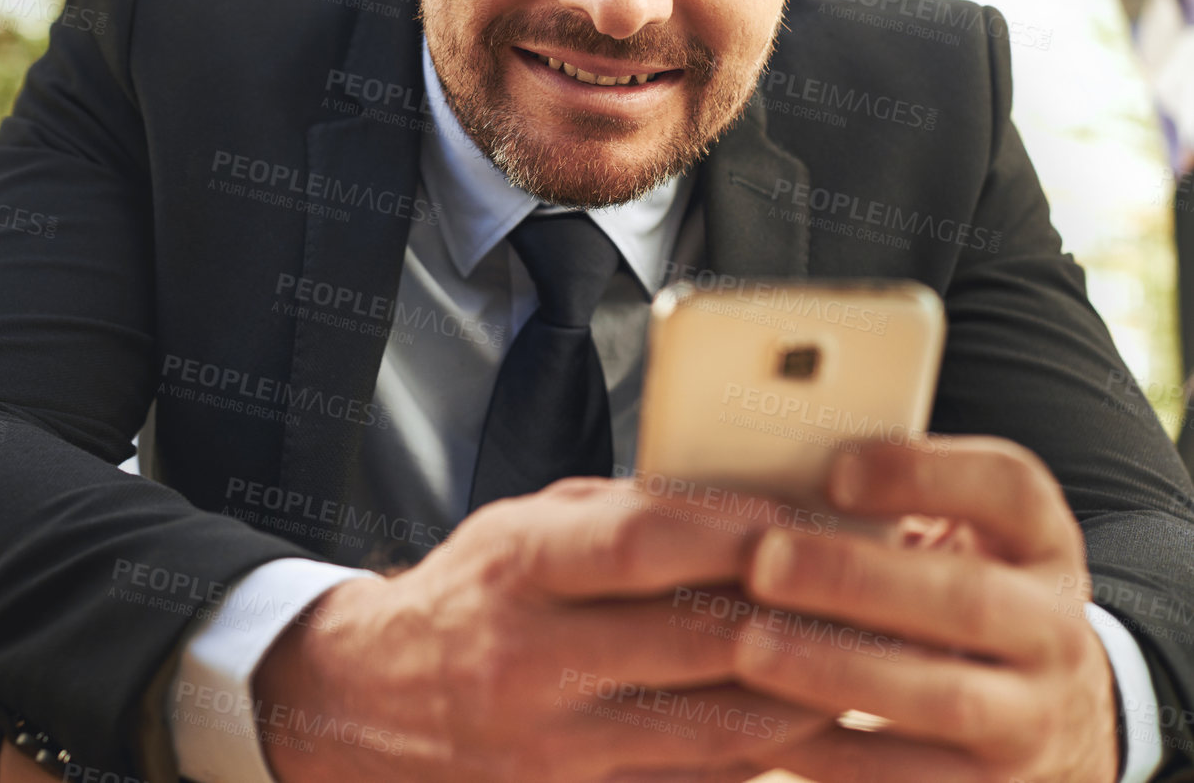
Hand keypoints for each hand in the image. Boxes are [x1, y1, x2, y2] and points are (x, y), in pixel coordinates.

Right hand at [250, 476, 837, 782]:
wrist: (368, 703)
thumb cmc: (466, 596)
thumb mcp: (520, 525)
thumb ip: (623, 515)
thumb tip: (751, 507)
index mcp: (516, 566)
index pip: (647, 541)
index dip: (747, 531)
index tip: (826, 520)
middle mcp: (533, 661)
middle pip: (705, 642)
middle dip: (814, 615)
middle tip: (896, 595)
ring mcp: (556, 748)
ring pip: (726, 731)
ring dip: (818, 696)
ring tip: (887, 664)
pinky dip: (775, 757)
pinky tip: (827, 729)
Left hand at [732, 436, 1117, 782]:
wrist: (1059, 729)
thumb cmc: (958, 605)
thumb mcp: (964, 545)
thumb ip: (893, 509)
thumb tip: (767, 470)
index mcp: (1041, 545)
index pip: (1011, 488)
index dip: (926, 474)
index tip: (835, 472)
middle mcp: (1053, 630)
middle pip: (970, 596)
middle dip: (858, 579)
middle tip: (763, 562)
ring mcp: (1034, 719)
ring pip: (949, 697)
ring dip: (838, 672)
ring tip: (748, 646)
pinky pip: (912, 778)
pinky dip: (830, 755)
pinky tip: (755, 724)